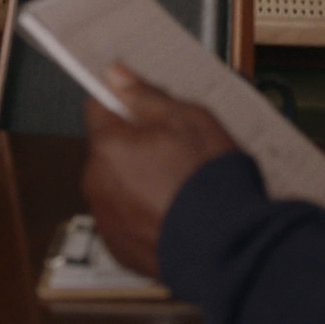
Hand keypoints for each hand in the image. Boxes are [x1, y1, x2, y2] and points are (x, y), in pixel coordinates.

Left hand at [82, 64, 238, 277]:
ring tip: (178, 188)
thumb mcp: (188, 119)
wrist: (227, 246)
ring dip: (137, 182)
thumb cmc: (210, 183)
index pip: (98, 107)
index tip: (141, 109)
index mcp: (109, 146)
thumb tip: (117, 75)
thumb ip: (146, 95)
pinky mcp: (118, 248)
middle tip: (174, 152)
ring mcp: (106, 219)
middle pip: (108, 149)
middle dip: (133, 146)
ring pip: (116, 185)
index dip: (123, 105)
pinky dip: (143, 215)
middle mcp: (97, 183)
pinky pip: (124, 219)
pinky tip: (173, 213)